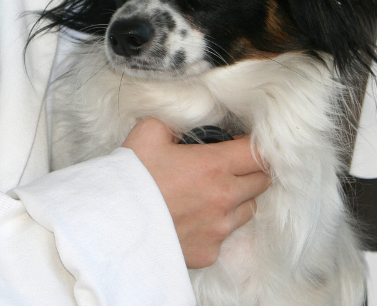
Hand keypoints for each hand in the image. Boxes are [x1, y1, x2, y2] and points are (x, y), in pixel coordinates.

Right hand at [123, 118, 269, 268]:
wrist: (114, 225)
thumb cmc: (131, 178)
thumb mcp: (148, 132)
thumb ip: (174, 124)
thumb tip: (184, 129)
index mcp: (215, 166)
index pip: (259, 153)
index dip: (253, 145)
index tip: (241, 144)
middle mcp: (224, 198)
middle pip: (262, 181)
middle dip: (250, 171)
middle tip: (228, 167)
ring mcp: (219, 229)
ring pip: (248, 210)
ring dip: (237, 200)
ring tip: (210, 194)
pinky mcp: (209, 252)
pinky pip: (224, 237)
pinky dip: (215, 227)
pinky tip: (193, 220)